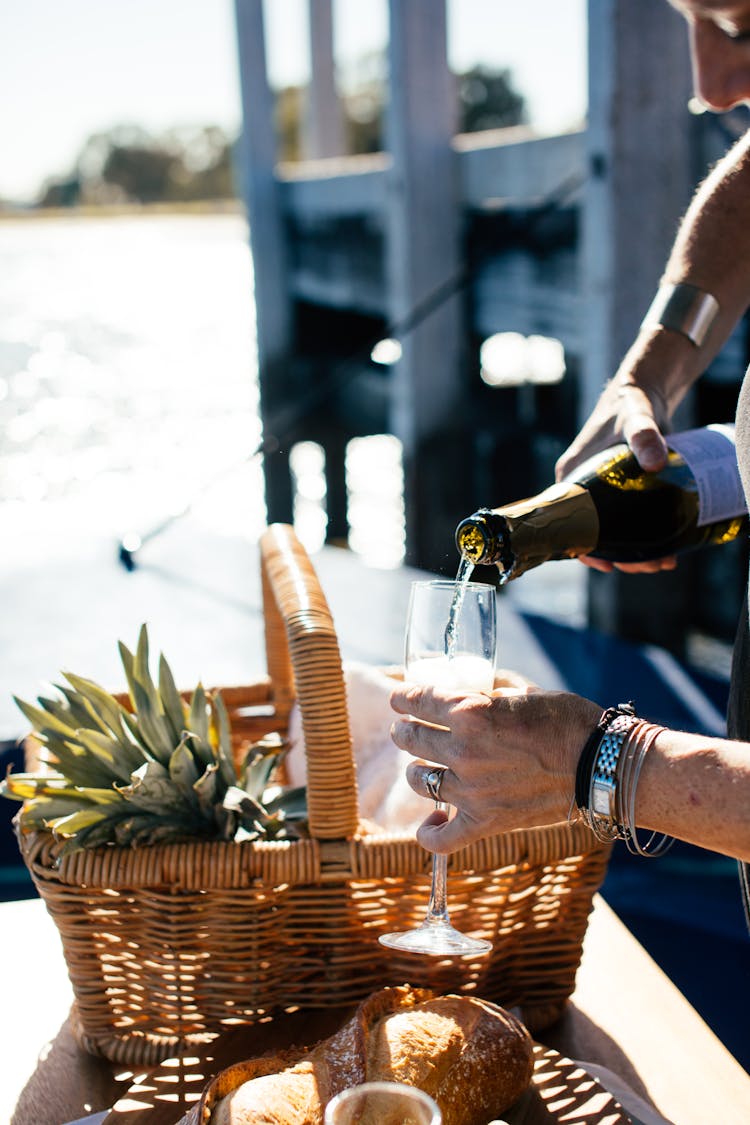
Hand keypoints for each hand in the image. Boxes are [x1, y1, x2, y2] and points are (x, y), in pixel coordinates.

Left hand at [390, 683, 601, 852]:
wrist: (599, 765)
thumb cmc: (567, 721)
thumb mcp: (523, 693)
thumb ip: (490, 695)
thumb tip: (474, 693)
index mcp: (470, 712)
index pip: (418, 701)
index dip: (403, 698)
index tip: (399, 699)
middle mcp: (463, 750)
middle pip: (411, 739)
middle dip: (404, 731)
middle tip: (405, 731)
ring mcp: (471, 790)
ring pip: (419, 780)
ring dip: (416, 772)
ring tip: (420, 769)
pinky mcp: (486, 822)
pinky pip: (442, 838)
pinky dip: (429, 833)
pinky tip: (429, 824)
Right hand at [555, 357, 676, 572]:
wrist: (644, 392)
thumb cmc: (629, 404)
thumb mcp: (635, 419)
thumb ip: (644, 435)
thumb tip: (656, 462)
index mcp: (571, 477)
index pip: (569, 522)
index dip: (585, 548)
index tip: (606, 565)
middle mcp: (582, 489)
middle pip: (595, 533)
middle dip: (620, 555)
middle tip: (648, 565)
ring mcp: (602, 492)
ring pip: (613, 531)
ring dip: (634, 551)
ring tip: (662, 562)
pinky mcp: (621, 492)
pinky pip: (628, 521)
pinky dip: (643, 537)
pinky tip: (665, 550)